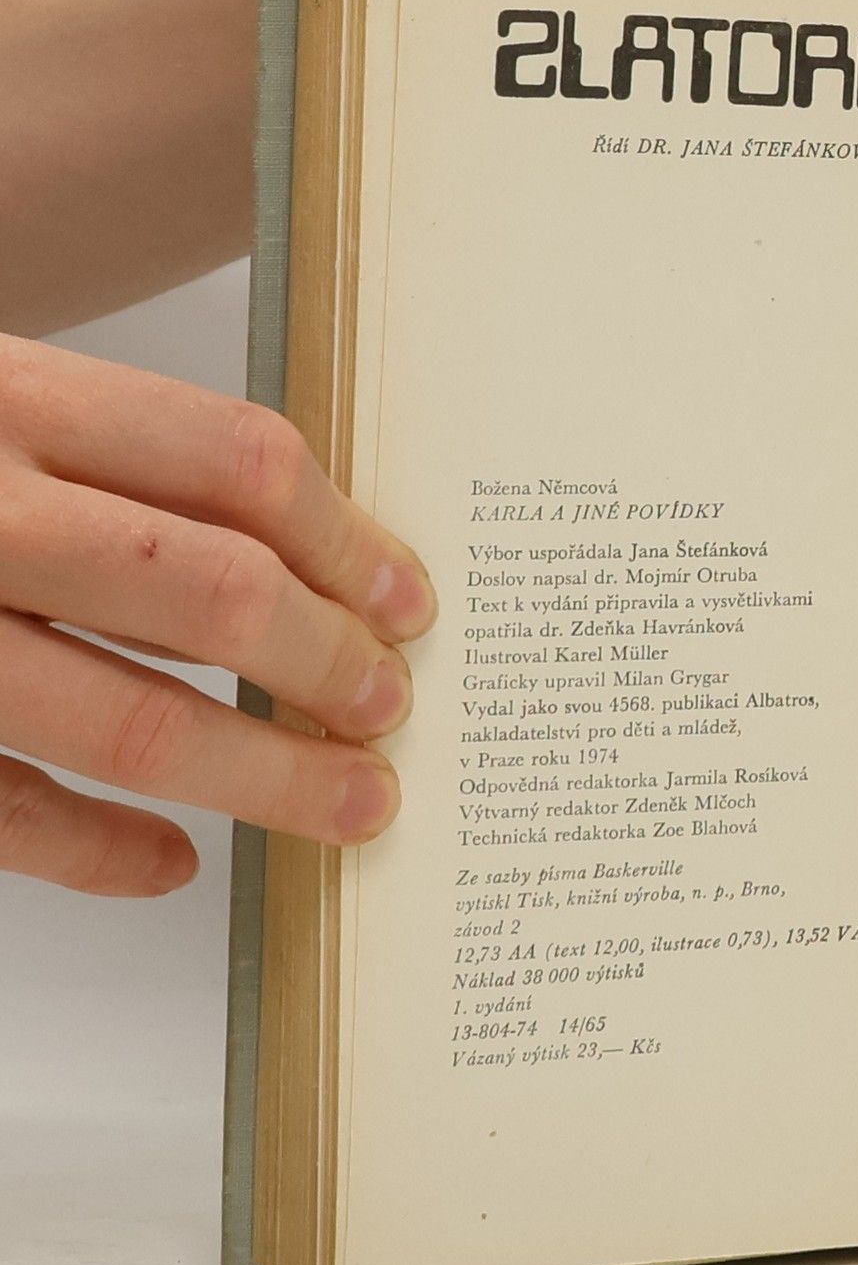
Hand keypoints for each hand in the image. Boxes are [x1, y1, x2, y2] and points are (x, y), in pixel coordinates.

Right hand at [0, 335, 435, 895]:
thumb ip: (112, 461)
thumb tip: (307, 557)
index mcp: (6, 400)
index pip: (236, 466)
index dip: (351, 540)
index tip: (410, 600)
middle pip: (210, 591)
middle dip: (328, 661)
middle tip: (391, 705)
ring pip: (125, 718)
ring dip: (262, 773)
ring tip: (351, 800)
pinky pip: (2, 811)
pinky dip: (97, 851)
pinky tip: (171, 864)